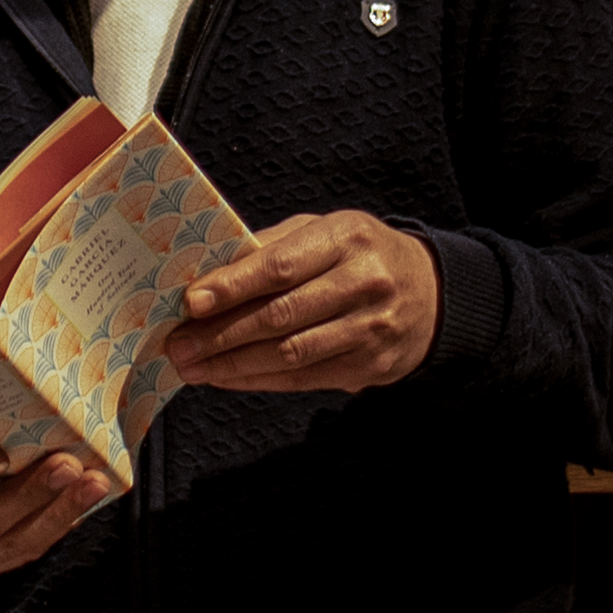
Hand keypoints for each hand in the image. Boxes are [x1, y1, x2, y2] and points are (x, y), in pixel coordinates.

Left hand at [161, 210, 442, 395]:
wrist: (434, 293)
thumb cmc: (361, 255)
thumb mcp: (325, 231)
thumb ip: (273, 246)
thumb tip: (209, 273)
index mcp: (347, 238)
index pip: (282, 266)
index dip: (233, 287)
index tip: (191, 302)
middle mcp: (365, 283)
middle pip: (282, 315)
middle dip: (222, 334)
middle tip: (178, 345)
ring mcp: (371, 329)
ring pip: (291, 354)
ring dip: (234, 365)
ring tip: (192, 367)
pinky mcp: (372, 366)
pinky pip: (305, 379)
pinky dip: (260, 381)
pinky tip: (228, 378)